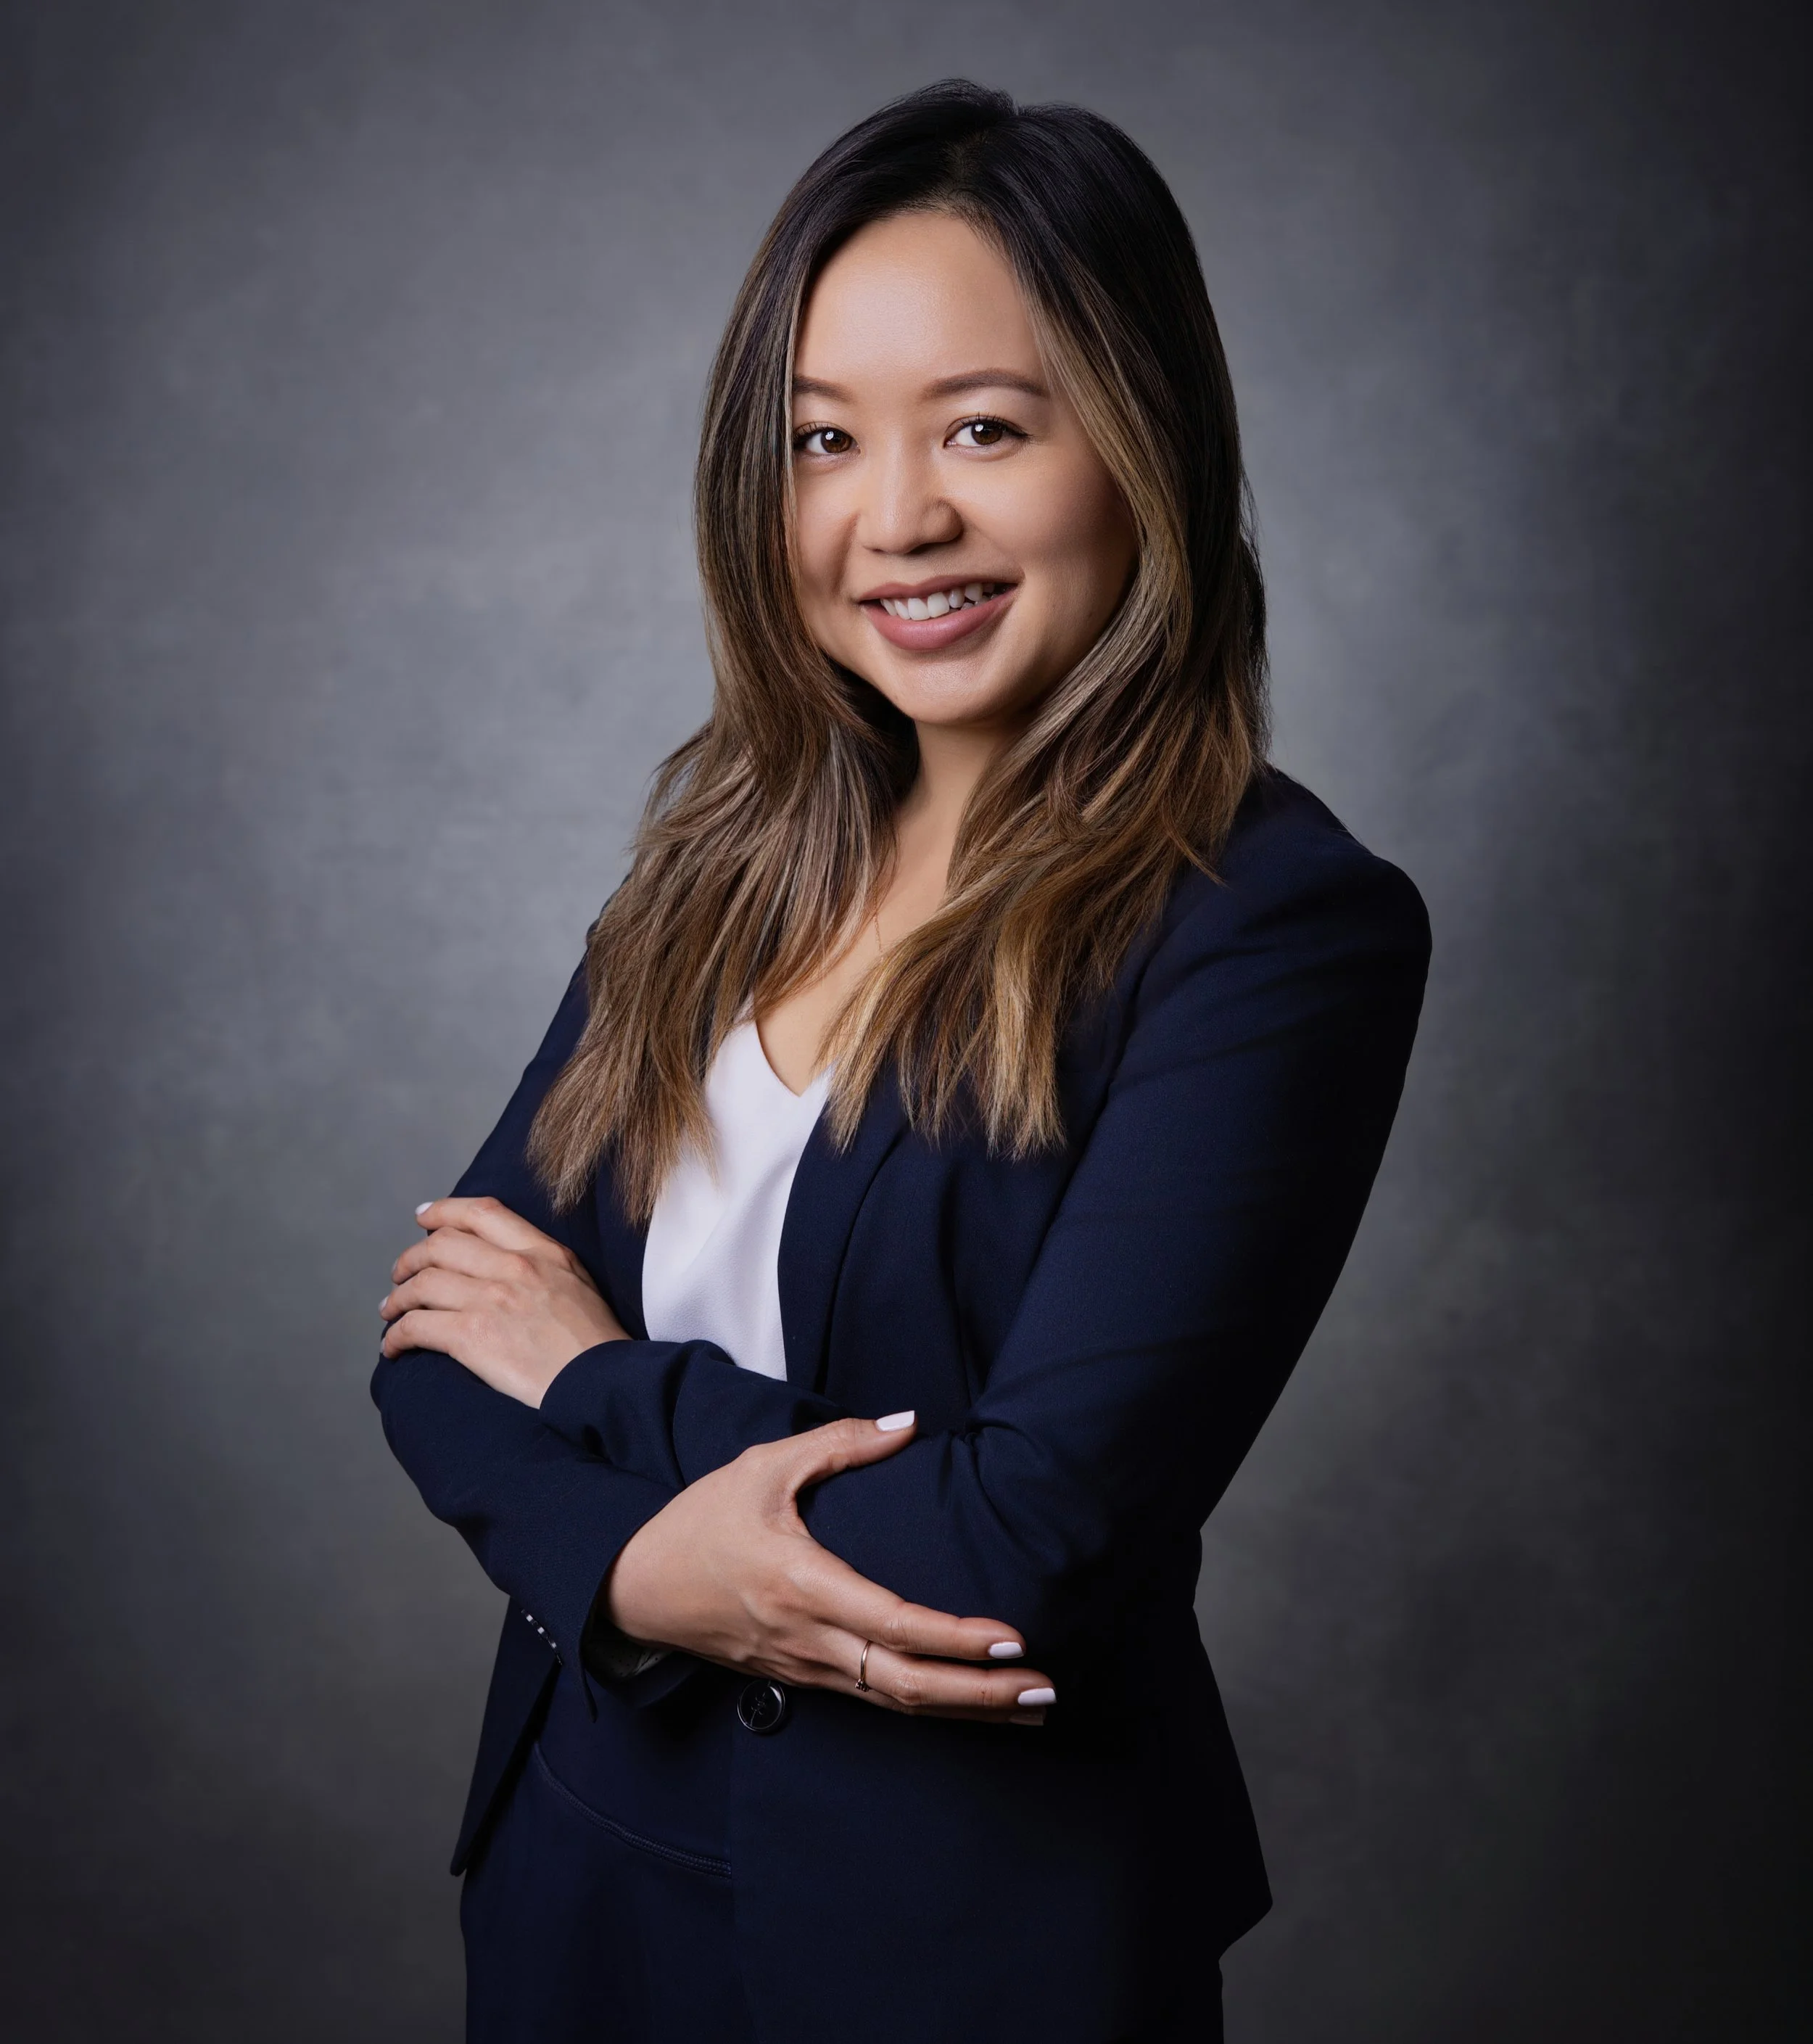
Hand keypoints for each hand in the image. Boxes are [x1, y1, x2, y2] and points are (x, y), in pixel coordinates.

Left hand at [379, 1195, 626, 1408]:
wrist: (603, 1382)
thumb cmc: (596, 1342)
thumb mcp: (577, 1282)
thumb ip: (543, 1263)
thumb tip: (505, 1259)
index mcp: (542, 1251)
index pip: (482, 1213)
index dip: (444, 1211)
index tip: (423, 1219)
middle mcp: (514, 1268)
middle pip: (440, 1245)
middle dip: (410, 1259)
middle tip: (399, 1275)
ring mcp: (491, 1300)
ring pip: (421, 1284)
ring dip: (397, 1298)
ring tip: (391, 1312)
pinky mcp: (472, 1337)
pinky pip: (416, 1327)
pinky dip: (396, 1336)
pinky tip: (394, 1348)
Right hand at [606, 1412, 1056, 1724]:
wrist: (637, 1589)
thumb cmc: (701, 1521)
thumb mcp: (763, 1466)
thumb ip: (840, 1444)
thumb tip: (909, 1422)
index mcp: (801, 1583)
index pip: (893, 1624)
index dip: (957, 1639)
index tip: (1012, 1637)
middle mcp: (809, 1638)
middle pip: (907, 1683)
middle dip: (982, 1694)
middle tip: (1047, 1692)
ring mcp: (807, 1668)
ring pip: (897, 1703)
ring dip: (967, 1710)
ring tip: (1032, 1708)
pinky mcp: (804, 1679)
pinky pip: (877, 1701)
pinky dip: (931, 1709)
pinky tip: (972, 1706)